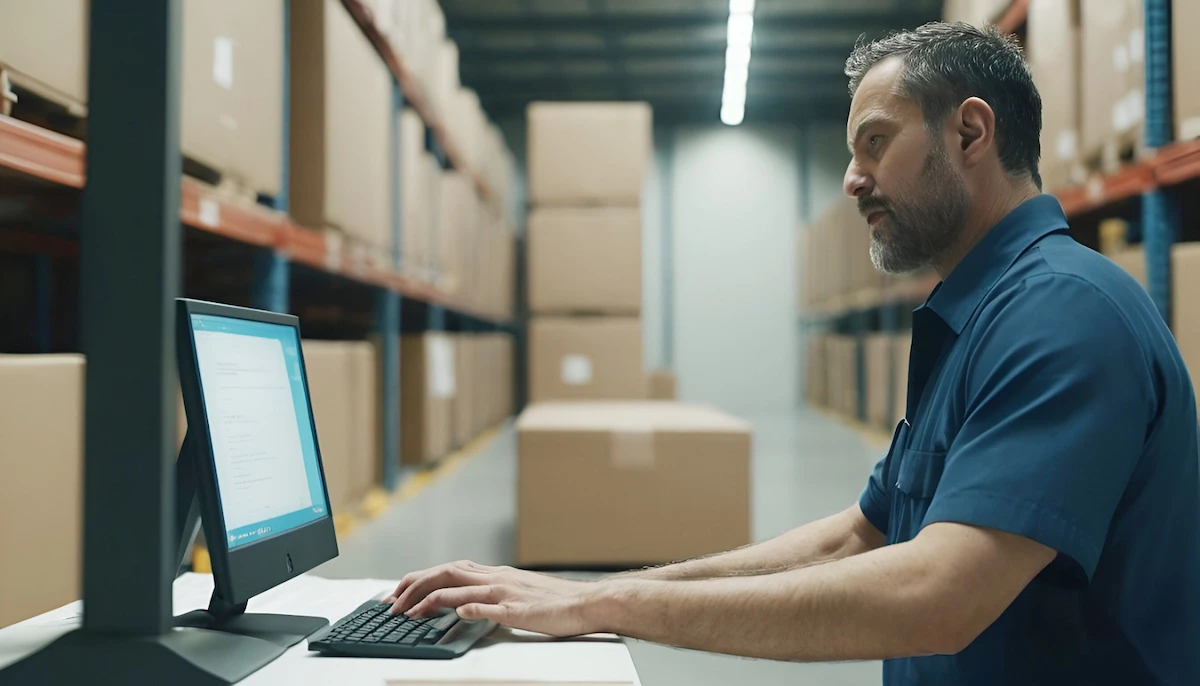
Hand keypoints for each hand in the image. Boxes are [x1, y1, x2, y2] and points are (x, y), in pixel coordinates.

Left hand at [383, 560, 601, 636]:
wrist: (586, 602)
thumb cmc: (554, 601)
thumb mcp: (516, 592)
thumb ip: (490, 594)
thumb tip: (462, 604)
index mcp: (494, 574)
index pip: (447, 571)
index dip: (418, 580)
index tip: (398, 594)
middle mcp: (495, 578)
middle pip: (444, 574)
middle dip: (412, 587)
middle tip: (390, 604)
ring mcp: (506, 594)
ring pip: (460, 589)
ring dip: (429, 600)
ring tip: (407, 612)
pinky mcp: (518, 610)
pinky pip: (490, 608)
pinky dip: (470, 609)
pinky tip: (456, 613)